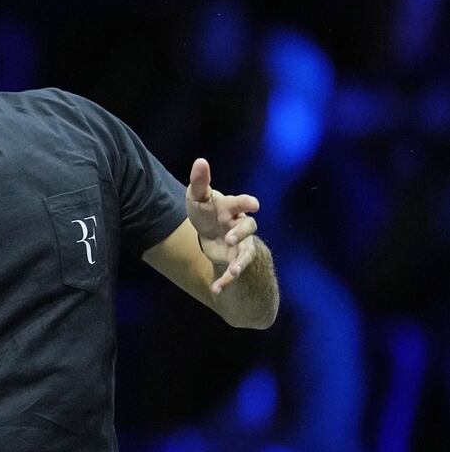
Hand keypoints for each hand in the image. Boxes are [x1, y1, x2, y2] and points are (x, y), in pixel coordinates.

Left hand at [186, 158, 259, 294]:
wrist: (208, 233)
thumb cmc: (206, 211)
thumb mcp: (197, 197)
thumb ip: (199, 182)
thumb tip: (200, 161)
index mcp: (232, 208)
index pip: (242, 203)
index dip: (247, 203)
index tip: (253, 204)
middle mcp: (240, 225)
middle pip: (248, 227)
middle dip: (241, 232)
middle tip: (230, 238)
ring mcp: (240, 244)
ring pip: (246, 253)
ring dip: (240, 263)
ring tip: (232, 272)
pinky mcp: (235, 259)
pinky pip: (234, 271)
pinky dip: (226, 281)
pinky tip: (216, 290)